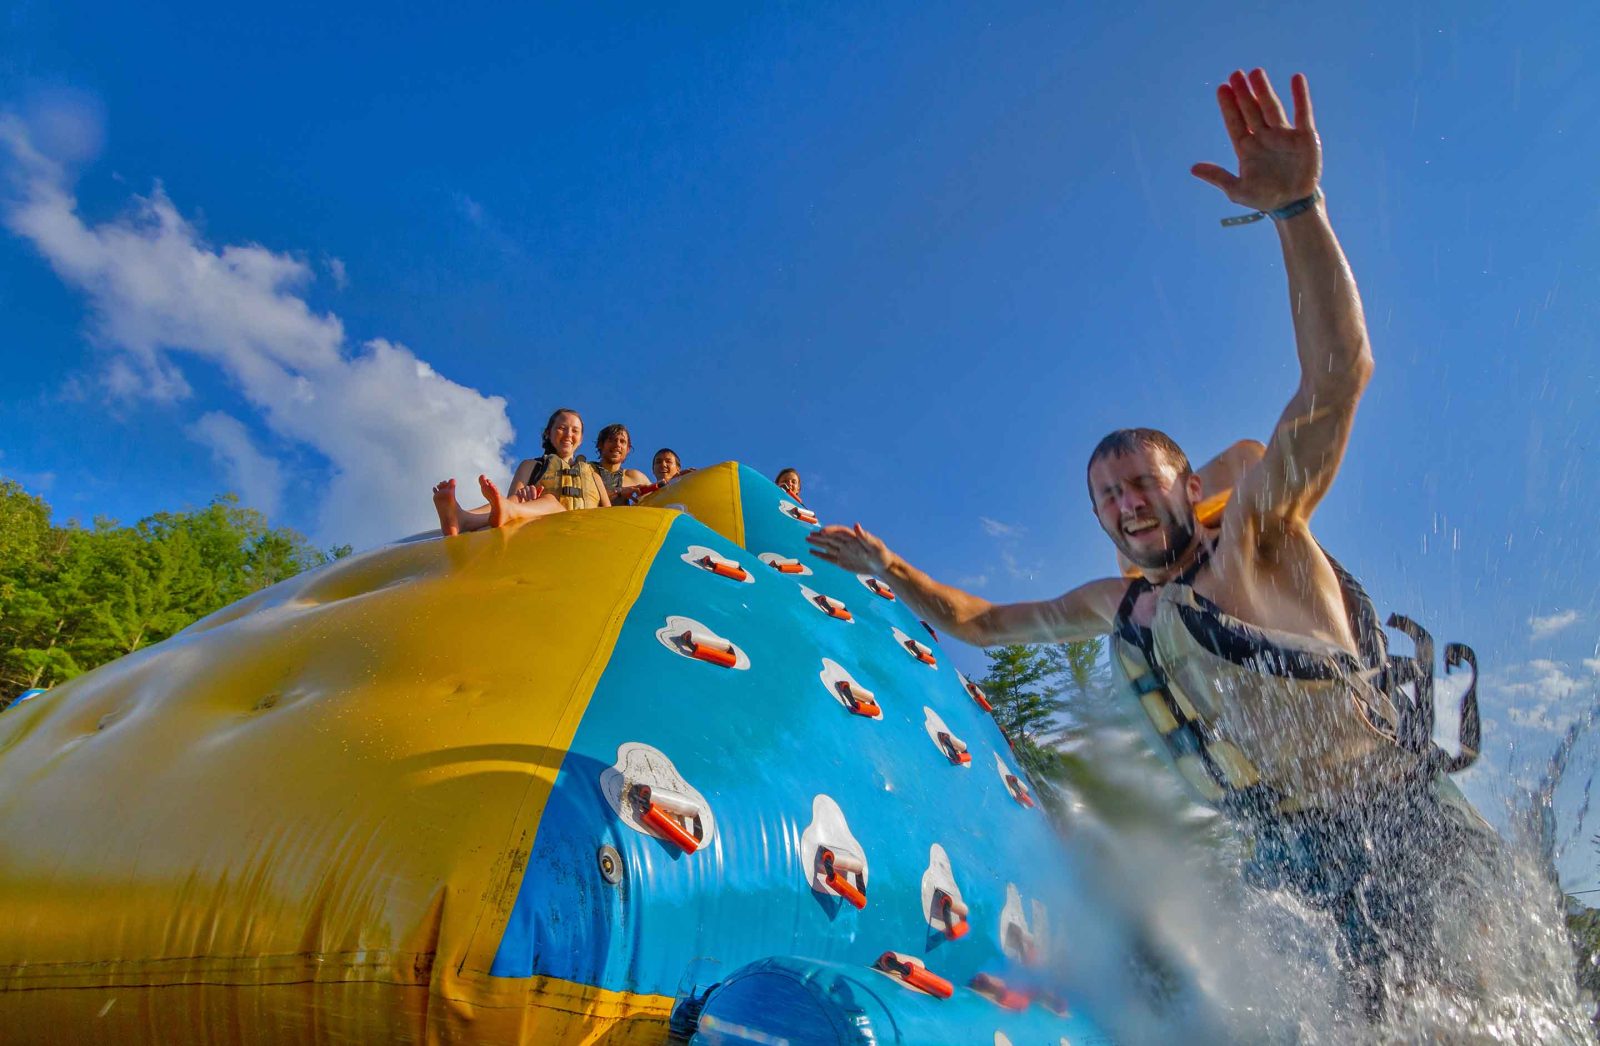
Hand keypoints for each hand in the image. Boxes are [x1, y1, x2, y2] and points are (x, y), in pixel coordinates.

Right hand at [807, 523, 892, 573]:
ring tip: (807, 539)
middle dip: (820, 536)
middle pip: (831, 538)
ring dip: (818, 543)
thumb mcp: (875, 546)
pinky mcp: (842, 562)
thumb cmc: (881, 554)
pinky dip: (820, 555)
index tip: (822, 532)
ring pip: (828, 546)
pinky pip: (829, 557)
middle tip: (809, 535)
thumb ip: (865, 536)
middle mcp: (846, 543)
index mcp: (853, 538)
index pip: (839, 532)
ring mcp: (843, 552)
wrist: (883, 565)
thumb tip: (856, 525)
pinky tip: (812, 552)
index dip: (831, 530)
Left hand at [1192, 69, 1319, 211]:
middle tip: (1235, 74)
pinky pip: (1303, 113)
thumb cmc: (1264, 197)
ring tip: (1256, 73)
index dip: (1228, 106)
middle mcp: (1264, 137)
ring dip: (1264, 91)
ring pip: (1272, 108)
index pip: (1235, 122)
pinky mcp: (1305, 137)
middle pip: (1251, 110)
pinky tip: (1297, 79)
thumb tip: (1193, 168)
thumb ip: (1218, 177)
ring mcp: (1284, 135)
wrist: (1293, 205)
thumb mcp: (1237, 190)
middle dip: (1243, 93)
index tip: (1222, 88)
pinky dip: (1300, 96)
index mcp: (1246, 148)